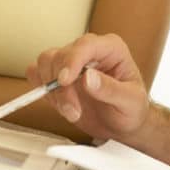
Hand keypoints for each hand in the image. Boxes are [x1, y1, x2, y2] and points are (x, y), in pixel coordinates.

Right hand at [28, 33, 149, 141]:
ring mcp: (72, 62)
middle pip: (61, 55)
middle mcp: (89, 51)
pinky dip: (41, 89)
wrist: (123, 124)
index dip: (72, 61)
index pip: (85, 45)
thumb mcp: (131, 102)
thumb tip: (89, 77)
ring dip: (52, 90)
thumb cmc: (132, 109)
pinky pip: (37, 73)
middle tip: (73, 110)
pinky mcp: (57, 76)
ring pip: (46, 62)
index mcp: (111, 48)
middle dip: (62, 87)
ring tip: (69, 110)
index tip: (65, 81)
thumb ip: (111, 89)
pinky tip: (57, 103)